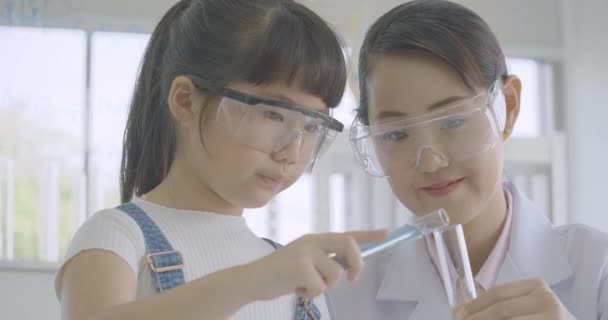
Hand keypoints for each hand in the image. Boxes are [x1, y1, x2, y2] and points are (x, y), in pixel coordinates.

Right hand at [248, 230, 387, 300]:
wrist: (253, 280)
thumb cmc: (281, 274)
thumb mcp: (305, 262)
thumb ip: (325, 260)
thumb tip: (349, 268)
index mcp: (316, 239)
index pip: (347, 234)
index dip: (369, 234)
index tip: (387, 233)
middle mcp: (312, 240)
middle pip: (348, 244)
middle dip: (356, 262)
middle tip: (351, 278)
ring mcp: (306, 252)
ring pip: (336, 273)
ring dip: (325, 287)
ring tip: (307, 286)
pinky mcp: (300, 266)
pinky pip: (320, 286)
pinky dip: (311, 294)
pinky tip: (297, 291)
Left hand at [453, 279, 575, 319]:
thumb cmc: (545, 317)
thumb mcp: (527, 305)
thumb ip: (500, 304)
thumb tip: (459, 311)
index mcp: (536, 285)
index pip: (497, 293)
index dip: (474, 305)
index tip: (457, 314)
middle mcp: (546, 299)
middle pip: (501, 309)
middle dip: (477, 318)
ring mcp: (553, 317)